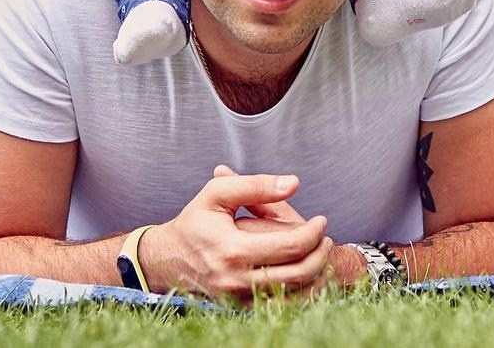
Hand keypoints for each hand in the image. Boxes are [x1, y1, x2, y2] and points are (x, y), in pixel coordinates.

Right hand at [139, 168, 332, 300]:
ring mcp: (239, 299)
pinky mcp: (240, 309)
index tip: (321, 220)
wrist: (166, 260)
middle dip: (321, 254)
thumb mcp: (217, 194)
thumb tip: (293, 183)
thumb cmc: (195, 222)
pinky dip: (301, 294)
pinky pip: (281, 308)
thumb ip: (256, 185)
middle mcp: (237, 280)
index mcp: (233, 250)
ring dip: (316, 276)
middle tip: (326, 238)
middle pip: (298, 274)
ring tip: (321, 254)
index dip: (313, 232)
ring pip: (294, 296)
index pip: (290, 246)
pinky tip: (307, 275)